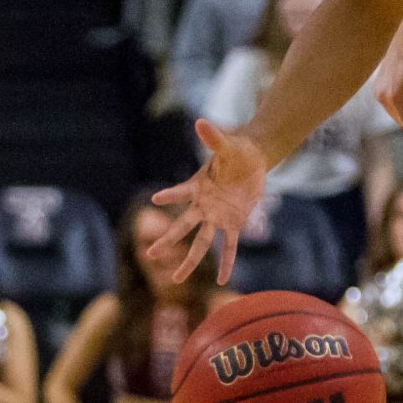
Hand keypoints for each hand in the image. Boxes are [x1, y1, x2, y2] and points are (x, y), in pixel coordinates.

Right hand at [148, 121, 269, 283]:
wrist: (251, 162)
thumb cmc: (235, 151)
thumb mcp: (227, 145)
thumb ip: (213, 137)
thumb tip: (200, 122)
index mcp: (197, 186)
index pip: (181, 192)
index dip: (171, 195)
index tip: (155, 199)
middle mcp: (203, 205)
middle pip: (183, 226)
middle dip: (168, 240)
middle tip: (150, 254)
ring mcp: (216, 217)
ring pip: (200, 243)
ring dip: (189, 260)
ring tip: (176, 279)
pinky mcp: (233, 223)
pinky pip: (229, 247)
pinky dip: (226, 262)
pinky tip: (221, 280)